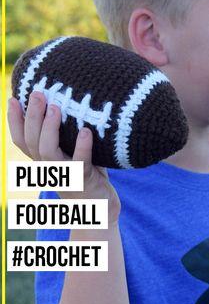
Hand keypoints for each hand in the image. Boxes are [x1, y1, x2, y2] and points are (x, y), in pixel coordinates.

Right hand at [8, 92, 119, 223]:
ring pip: (48, 152)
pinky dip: (82, 147)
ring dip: (50, 129)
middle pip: (32, 142)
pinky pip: (80, 163)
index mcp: (42, 160)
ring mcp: (65, 175)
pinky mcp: (84, 180)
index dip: (14, 121)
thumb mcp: (72, 153)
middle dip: (32, 116)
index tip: (13, 99)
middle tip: (38, 93)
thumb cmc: (86, 174)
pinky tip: (86, 131)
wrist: (100, 210)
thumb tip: (67, 99)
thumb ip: (66, 133)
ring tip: (56, 108)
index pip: (21, 140)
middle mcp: (48, 167)